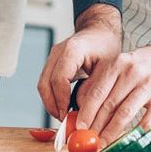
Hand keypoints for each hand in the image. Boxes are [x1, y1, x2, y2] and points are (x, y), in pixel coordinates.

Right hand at [39, 4, 123, 119]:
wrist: (100, 31)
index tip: (67, 115)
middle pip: (45, 84)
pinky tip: (63, 107)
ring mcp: (52, 56)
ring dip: (50, 103)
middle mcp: (58, 52)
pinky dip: (52, 96)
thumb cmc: (106, 45)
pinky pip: (46, 82)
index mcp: (72, 50)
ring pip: (42, 85)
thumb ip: (95, 86)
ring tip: (63, 116)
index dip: (61, 100)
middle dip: (52, 105)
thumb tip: (84, 110)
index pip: (59, 79)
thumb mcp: (108, 66)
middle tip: (64, 120)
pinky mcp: (52, 63)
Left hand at [74, 34, 150, 142]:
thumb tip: (81, 103)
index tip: (78, 128)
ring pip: (124, 115)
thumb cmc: (145, 64)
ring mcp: (149, 86)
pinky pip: (146, 121)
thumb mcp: (122, 63)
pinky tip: (127, 141)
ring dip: (111, 133)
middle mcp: (132, 73)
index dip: (86, 112)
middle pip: (108, 105)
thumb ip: (103, 80)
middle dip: (96, 126)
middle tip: (88, 140)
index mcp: (118, 63)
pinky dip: (135, 134)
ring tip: (103, 145)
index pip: (97, 92)